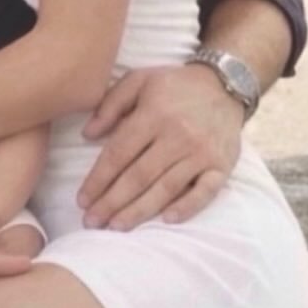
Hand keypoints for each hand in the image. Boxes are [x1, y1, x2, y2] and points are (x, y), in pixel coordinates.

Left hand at [77, 64, 242, 229]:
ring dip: (139, 211)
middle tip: (92, 222)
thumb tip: (86, 134)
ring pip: (166, 188)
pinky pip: (205, 192)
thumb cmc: (174, 85)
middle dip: (112, 202)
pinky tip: (167, 221)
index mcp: (153, 114)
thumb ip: (111, 104)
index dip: (99, 178)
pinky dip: (187, 207)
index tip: (82, 199)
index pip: (119, 153)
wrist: (225, 85)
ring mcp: (201, 153)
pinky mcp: (222, 166)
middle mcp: (178, 135)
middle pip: (139, 176)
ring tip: (116, 227)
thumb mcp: (138, 80)